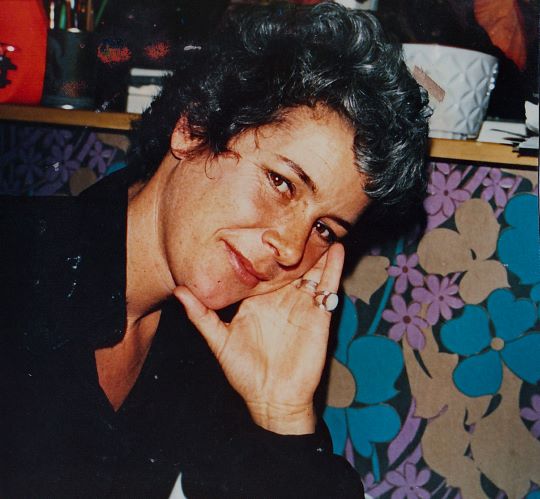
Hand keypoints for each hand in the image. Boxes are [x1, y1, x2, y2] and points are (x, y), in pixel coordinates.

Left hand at [173, 243, 344, 434]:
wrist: (272, 397)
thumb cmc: (244, 371)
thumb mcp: (219, 341)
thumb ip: (201, 316)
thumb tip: (180, 291)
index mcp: (260, 300)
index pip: (264, 269)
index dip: (265, 248)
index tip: (263, 224)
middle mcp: (282, 298)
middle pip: (290, 264)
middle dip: (294, 242)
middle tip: (295, 214)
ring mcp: (302, 305)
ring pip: (311, 270)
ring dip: (316, 249)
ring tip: (318, 224)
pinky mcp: (320, 315)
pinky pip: (328, 288)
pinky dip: (333, 268)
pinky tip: (336, 248)